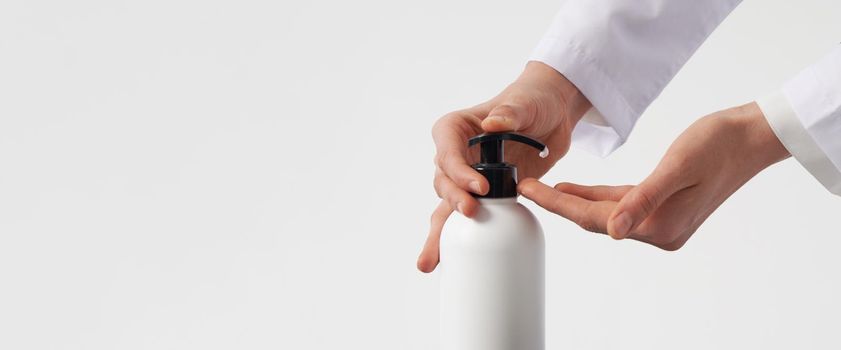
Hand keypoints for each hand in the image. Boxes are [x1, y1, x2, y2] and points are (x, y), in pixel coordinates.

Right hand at [417, 62, 590, 271]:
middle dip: (453, 201)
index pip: (448, 151)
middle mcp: (454, 154)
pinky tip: (447, 261)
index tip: (482, 187)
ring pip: (446, 206)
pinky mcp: (483, 194)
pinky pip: (465, 216)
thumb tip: (492, 125)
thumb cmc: (532, 100)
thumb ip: (510, 112)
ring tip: (432, 261)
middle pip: (444, 181)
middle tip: (471, 213)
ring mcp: (466, 176)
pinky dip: (456, 238)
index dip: (459, 172)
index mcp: (455, 128)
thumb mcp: (524, 103)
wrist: (549, 114)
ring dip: (440, 232)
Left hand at [519, 102, 790, 249]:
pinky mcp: (664, 207)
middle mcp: (659, 230)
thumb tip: (614, 232)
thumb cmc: (717, 145)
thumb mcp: (676, 167)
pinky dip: (597, 197)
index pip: (594, 218)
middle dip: (560, 203)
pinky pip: (621, 205)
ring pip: (606, 212)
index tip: (528, 191)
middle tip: (526, 188)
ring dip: (576, 200)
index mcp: (660, 225)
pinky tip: (578, 188)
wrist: (752, 137)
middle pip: (595, 219)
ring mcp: (662, 221)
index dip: (558, 204)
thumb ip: (642, 199)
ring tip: (543, 189)